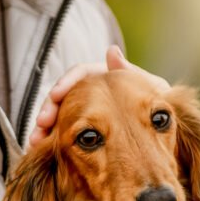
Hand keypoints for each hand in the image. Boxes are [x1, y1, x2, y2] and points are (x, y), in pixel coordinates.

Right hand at [28, 45, 169, 147]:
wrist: (163, 144)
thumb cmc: (160, 114)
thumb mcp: (154, 94)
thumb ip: (134, 76)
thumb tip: (112, 52)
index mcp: (106, 78)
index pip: (81, 74)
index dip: (67, 82)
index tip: (57, 94)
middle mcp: (91, 93)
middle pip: (64, 95)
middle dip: (50, 108)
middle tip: (42, 122)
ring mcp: (83, 112)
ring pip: (58, 115)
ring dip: (45, 126)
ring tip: (36, 140)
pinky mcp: (80, 132)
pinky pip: (60, 134)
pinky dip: (50, 140)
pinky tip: (40, 148)